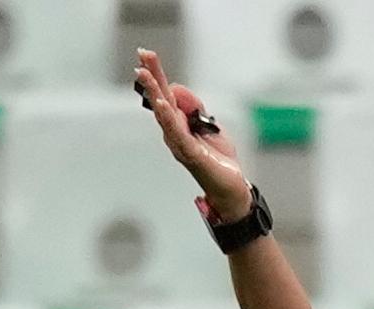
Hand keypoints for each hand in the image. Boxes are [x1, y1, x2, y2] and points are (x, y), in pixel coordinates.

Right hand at [132, 49, 251, 222]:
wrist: (231, 187)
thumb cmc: (218, 160)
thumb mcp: (208, 124)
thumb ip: (194, 107)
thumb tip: (176, 88)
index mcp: (179, 124)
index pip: (165, 94)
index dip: (157, 75)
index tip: (147, 55)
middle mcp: (174, 132)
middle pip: (161, 99)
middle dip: (152, 76)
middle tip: (142, 55)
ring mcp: (179, 143)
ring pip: (164, 113)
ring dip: (155, 92)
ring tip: (145, 74)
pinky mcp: (190, 153)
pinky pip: (177, 133)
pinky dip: (169, 118)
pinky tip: (162, 104)